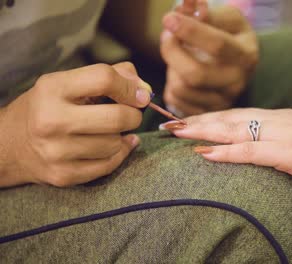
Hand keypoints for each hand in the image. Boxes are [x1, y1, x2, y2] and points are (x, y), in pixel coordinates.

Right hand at [0, 62, 151, 187]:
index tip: (140, 95)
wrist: (10, 144)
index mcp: (52, 89)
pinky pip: (109, 164)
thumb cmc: (49, 107)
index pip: (104, 78)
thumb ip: (109, 76)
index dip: (130, 86)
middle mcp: (51, 120)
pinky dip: (118, 154)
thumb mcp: (68, 82)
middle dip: (133, 115)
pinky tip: (114, 145)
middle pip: (117, 117)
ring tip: (109, 131)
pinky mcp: (63, 175)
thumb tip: (144, 89)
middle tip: (130, 114)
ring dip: (120, 136)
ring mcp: (56, 151)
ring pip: (115, 143)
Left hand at [160, 2, 257, 115]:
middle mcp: (238, 83)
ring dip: (171, 68)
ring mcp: (223, 101)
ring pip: (181, 88)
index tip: (168, 19)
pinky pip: (175, 101)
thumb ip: (207, 12)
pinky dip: (170, 84)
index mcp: (246, 55)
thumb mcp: (226, 19)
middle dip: (171, 51)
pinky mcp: (206, 113)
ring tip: (177, 56)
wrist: (238, 65)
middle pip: (195, 74)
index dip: (190, 31)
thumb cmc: (229, 37)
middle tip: (166, 36)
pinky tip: (179, 74)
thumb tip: (188, 5)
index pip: (218, 45)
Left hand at [162, 108, 291, 196]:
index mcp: (281, 118)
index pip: (238, 116)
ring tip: (177, 133)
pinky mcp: (290, 153)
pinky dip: (225, 151)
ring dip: (203, 130)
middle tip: (170, 125)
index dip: (211, 118)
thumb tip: (259, 154)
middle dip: (199, 121)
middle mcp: (278, 120)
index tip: (188, 122)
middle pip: (230, 118)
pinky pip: (251, 151)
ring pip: (235, 129)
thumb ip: (279, 145)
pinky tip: (205, 152)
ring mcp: (283, 134)